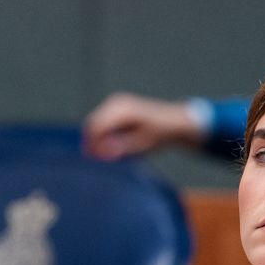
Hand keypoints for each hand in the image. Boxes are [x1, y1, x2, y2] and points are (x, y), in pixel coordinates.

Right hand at [83, 92, 203, 159]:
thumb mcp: (142, 144)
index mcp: (122, 109)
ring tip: (109, 155)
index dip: (93, 145)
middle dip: (93, 144)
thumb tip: (102, 152)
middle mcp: (115, 103)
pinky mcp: (113, 110)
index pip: (96, 127)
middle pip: (92, 125)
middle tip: (101, 161)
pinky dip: (103, 137)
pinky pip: (100, 125)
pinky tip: (113, 147)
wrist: (172, 122)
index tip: (97, 160)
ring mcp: (113, 105)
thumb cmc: (159, 133)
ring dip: (98, 141)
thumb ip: (121, 147)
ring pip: (95, 126)